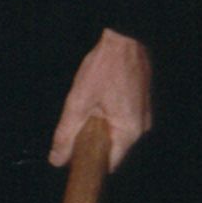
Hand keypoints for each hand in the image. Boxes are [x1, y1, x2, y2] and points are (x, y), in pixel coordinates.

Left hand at [51, 30, 149, 168]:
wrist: (125, 38)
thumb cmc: (104, 68)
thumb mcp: (77, 102)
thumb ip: (66, 135)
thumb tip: (57, 160)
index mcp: (129, 131)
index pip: (109, 164)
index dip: (90, 163)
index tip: (74, 157)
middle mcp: (142, 127)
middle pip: (113, 148)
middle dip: (93, 142)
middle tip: (76, 125)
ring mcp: (144, 114)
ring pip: (118, 133)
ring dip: (101, 127)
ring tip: (88, 107)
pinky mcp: (142, 102)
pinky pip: (124, 119)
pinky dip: (110, 116)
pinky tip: (99, 100)